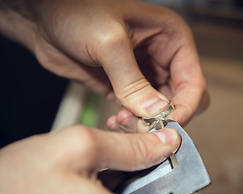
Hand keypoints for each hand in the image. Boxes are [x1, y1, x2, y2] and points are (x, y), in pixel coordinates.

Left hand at [0, 0, 208, 131]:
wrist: (42, 18)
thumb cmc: (75, 9)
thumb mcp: (108, 42)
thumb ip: (133, 81)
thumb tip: (157, 112)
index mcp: (171, 38)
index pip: (194, 82)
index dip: (185, 107)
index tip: (168, 125)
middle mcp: (162, 57)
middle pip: (182, 100)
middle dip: (167, 118)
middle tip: (146, 127)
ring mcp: (144, 75)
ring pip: (162, 111)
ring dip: (147, 123)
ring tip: (126, 122)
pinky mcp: (126, 88)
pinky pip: (140, 114)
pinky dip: (133, 123)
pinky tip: (117, 122)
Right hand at [0, 125, 189, 193]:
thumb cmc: (20, 183)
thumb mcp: (81, 147)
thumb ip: (133, 146)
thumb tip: (168, 141)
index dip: (183, 181)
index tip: (172, 160)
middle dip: (157, 177)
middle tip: (141, 150)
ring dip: (138, 183)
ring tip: (117, 158)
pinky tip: (104, 172)